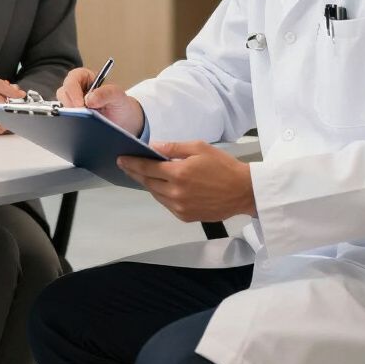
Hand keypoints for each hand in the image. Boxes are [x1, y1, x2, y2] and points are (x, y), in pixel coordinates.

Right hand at [57, 66, 144, 135]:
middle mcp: (77, 90)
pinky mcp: (72, 118)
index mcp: (86, 78)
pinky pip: (65, 120)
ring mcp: (73, 105)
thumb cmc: (121, 105)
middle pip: (64, 93)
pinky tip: (80, 128)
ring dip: (70, 115)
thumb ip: (107, 93)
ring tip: (82, 121)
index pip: (73, 78)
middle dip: (70, 104)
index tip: (81, 104)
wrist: (125, 123)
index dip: (73, 90)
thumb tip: (90, 98)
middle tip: (80, 115)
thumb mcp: (119, 96)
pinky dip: (70, 123)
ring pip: (62, 107)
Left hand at [117, 141, 256, 222]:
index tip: (121, 159)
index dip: (132, 163)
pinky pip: (166, 204)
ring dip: (148, 184)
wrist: (243, 191)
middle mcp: (176, 193)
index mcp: (179, 173)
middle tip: (126, 165)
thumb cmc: (223, 166)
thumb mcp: (199, 148)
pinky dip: (161, 194)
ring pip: (156, 194)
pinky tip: (161, 186)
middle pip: (148, 182)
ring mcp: (180, 207)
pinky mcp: (186, 217)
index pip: (147, 168)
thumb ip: (174, 148)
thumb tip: (153, 147)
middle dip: (136, 173)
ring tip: (142, 174)